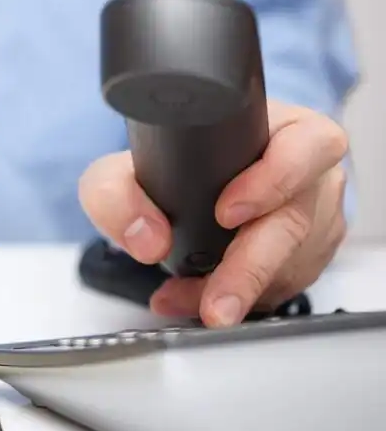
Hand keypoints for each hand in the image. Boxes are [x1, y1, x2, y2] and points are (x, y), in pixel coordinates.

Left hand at [79, 100, 348, 326]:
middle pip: (294, 223)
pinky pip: (283, 286)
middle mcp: (311, 174)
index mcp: (285, 129)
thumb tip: (147, 239)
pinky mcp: (308, 258)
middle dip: (250, 270)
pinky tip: (198, 296)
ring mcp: (315, 219)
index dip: (274, 179)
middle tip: (216, 302)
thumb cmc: (169, 164)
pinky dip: (238, 298)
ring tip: (184, 296)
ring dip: (234, 290)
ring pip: (289, 264)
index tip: (226, 213)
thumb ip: (116, 195)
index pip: (307, 146)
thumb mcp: (123, 168)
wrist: (182, 186)